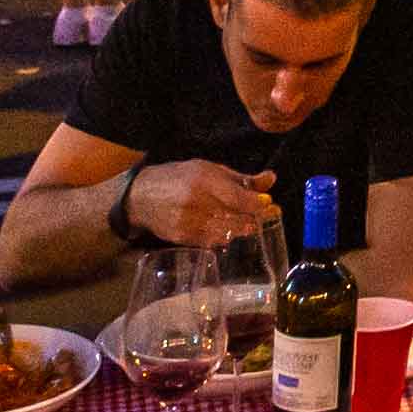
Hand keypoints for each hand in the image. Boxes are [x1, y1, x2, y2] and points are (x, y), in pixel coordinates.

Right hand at [129, 158, 279, 248]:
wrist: (141, 197)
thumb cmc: (178, 178)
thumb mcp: (209, 169)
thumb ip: (242, 178)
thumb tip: (271, 179)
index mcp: (204, 180)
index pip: (240, 198)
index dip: (258, 205)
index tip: (268, 205)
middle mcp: (196, 202)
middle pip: (236, 217)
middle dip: (252, 219)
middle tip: (257, 216)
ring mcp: (188, 222)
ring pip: (227, 232)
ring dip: (239, 229)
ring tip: (242, 223)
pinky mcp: (182, 238)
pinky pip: (212, 242)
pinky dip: (222, 237)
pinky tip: (223, 229)